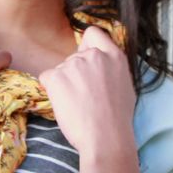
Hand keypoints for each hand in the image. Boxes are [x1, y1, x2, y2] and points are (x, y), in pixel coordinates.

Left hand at [39, 26, 136, 154]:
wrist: (106, 138)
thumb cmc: (117, 119)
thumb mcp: (125, 85)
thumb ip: (111, 68)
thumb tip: (100, 64)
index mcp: (114, 56)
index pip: (93, 34)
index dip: (87, 45)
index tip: (86, 61)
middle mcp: (94, 55)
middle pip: (75, 56)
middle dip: (76, 73)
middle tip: (85, 96)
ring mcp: (74, 64)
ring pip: (61, 70)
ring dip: (65, 84)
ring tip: (78, 105)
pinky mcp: (57, 76)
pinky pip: (47, 78)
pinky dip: (52, 90)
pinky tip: (65, 104)